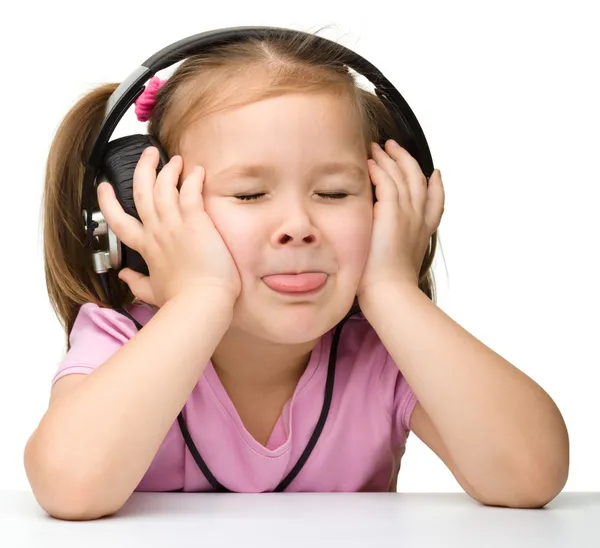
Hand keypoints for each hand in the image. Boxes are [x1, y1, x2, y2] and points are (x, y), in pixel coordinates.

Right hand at [97, 146, 241, 307]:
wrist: (201, 304)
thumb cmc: (182, 301)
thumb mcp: (152, 292)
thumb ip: (137, 283)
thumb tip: (124, 278)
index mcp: (146, 248)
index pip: (119, 221)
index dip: (109, 202)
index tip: (105, 187)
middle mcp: (157, 232)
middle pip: (141, 192)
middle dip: (142, 170)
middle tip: (148, 154)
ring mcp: (174, 225)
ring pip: (163, 187)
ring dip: (167, 169)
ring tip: (174, 158)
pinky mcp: (195, 222)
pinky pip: (190, 192)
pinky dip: (192, 179)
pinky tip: (197, 171)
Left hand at [356, 139, 444, 303]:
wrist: (391, 293)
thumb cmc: (390, 287)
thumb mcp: (401, 265)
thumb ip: (397, 249)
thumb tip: (389, 249)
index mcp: (423, 231)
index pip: (434, 201)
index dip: (436, 185)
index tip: (433, 173)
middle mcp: (418, 218)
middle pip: (417, 178)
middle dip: (406, 160)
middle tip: (394, 147)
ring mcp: (406, 213)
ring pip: (401, 175)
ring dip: (389, 158)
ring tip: (378, 147)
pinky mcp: (390, 212)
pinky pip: (385, 181)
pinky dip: (378, 169)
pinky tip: (369, 162)